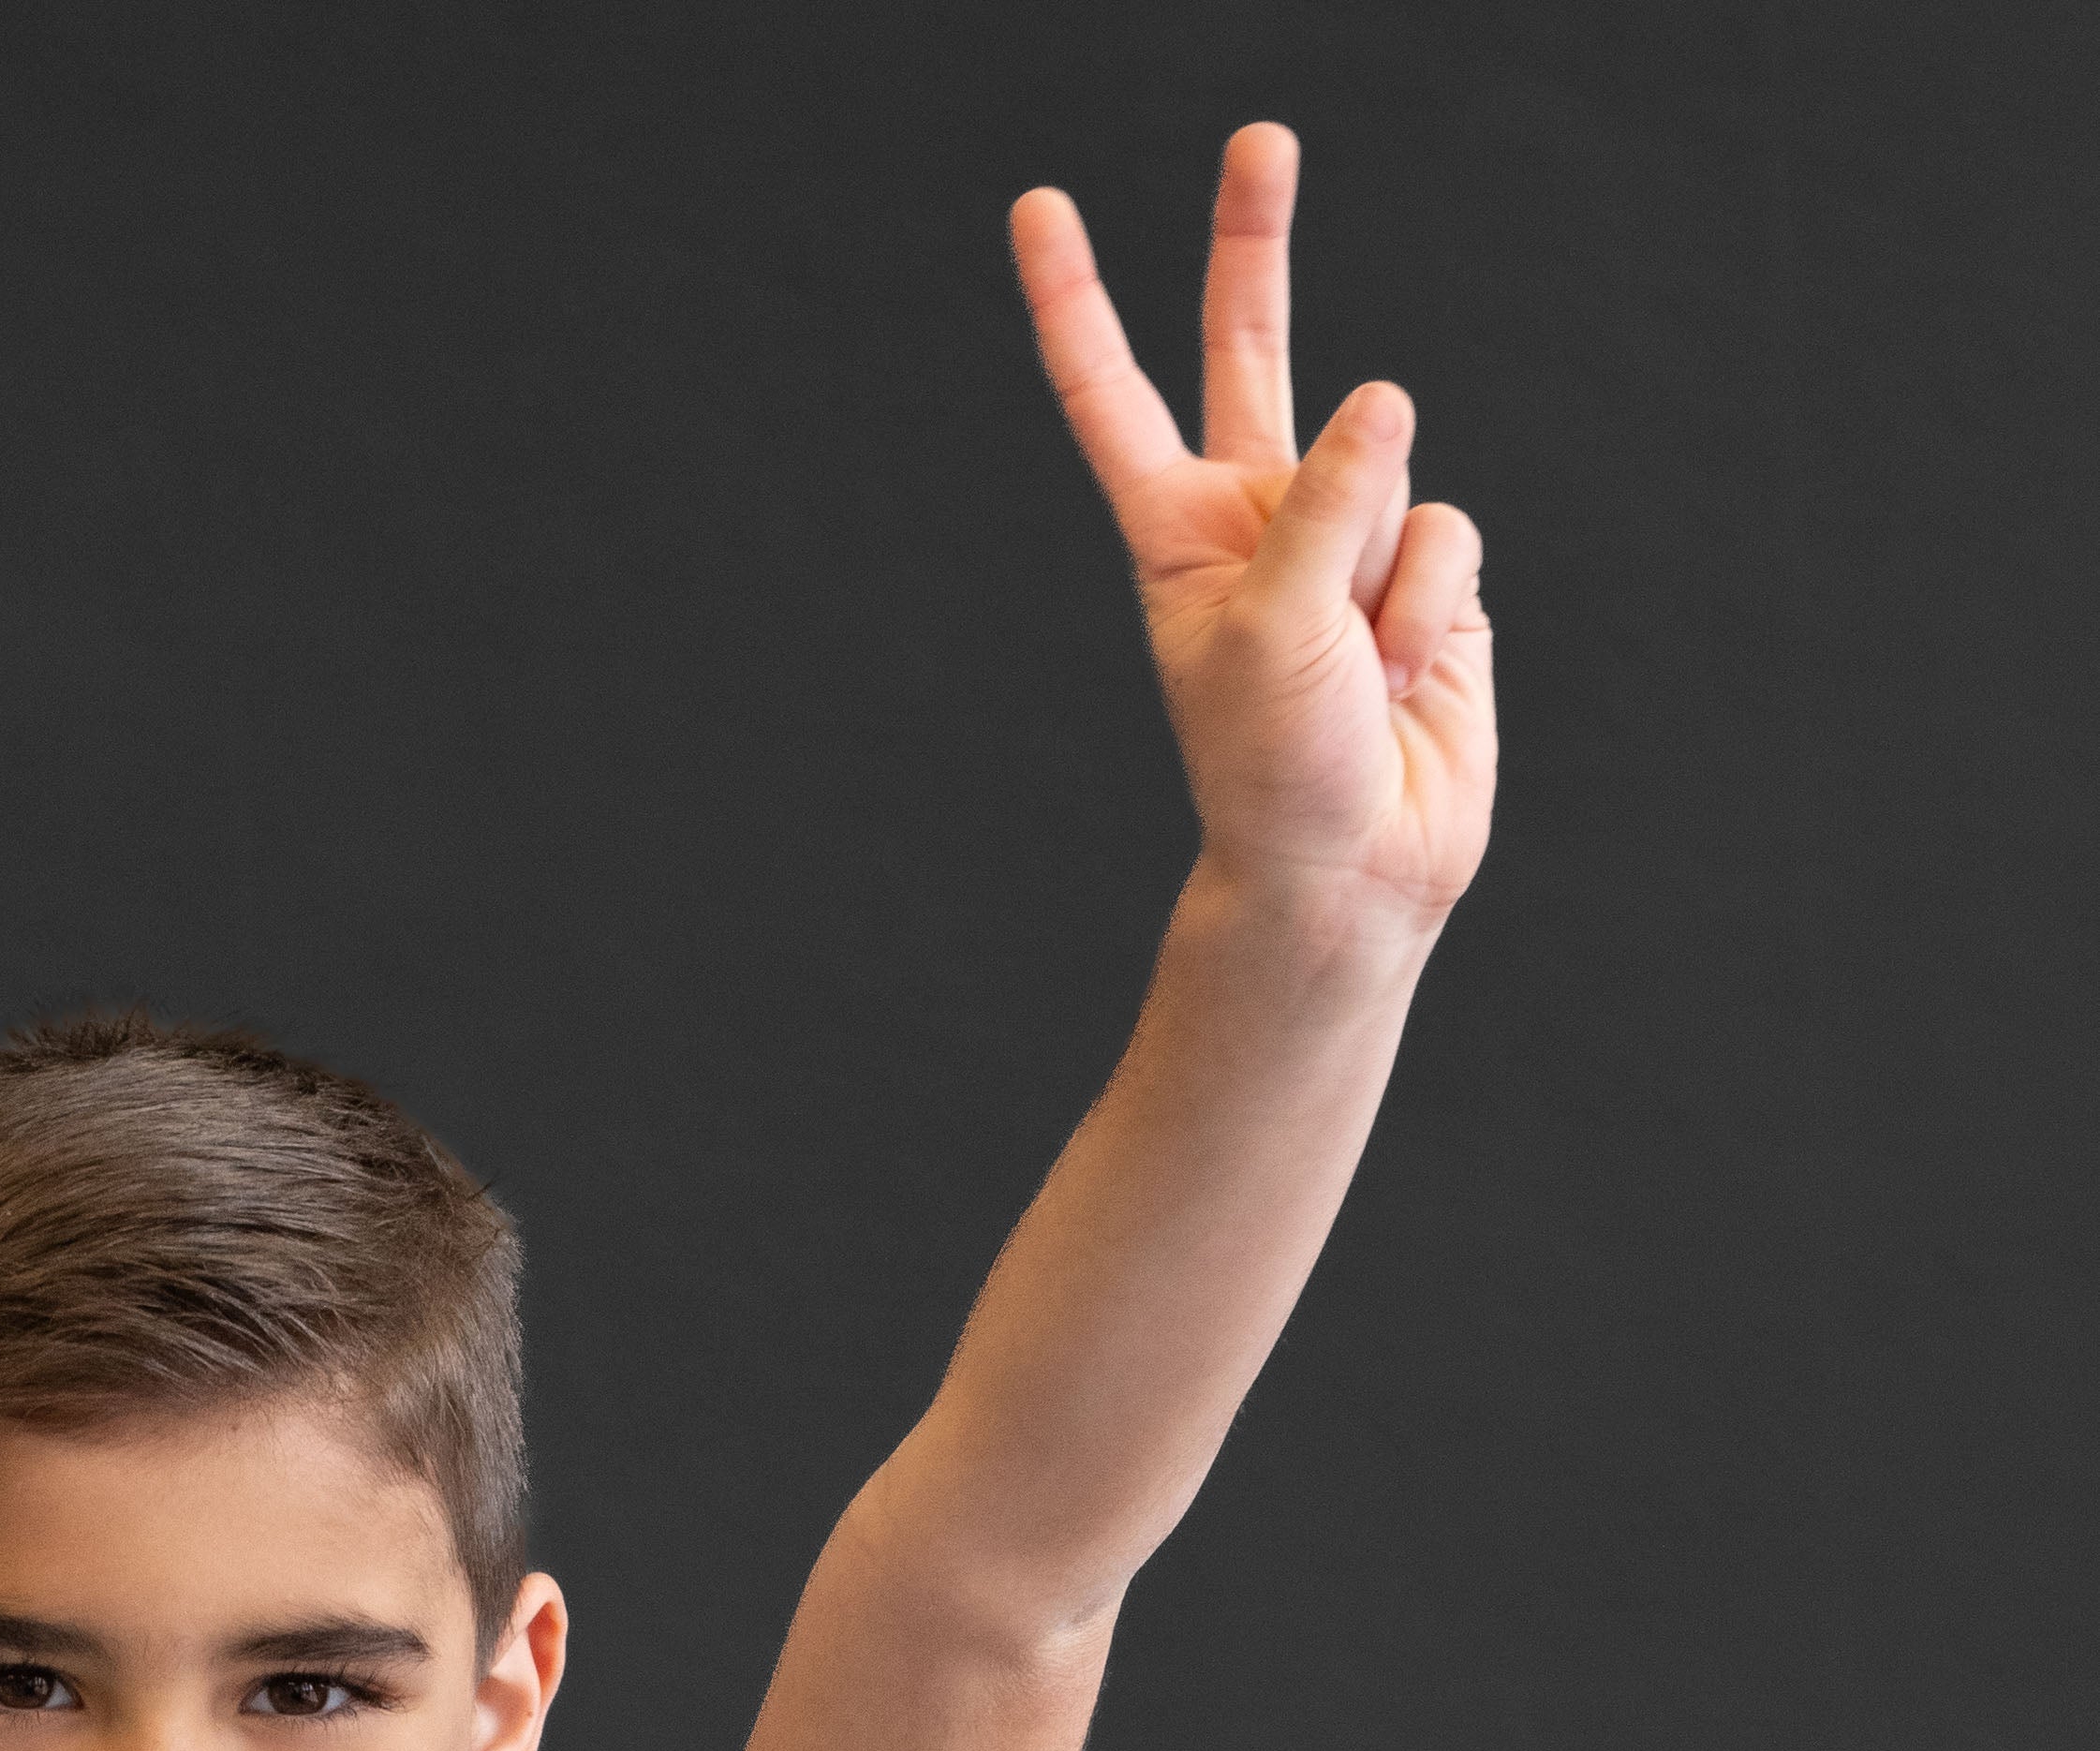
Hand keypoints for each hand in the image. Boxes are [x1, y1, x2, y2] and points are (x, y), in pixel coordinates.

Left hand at [1012, 123, 1493, 939]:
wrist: (1352, 874)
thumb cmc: (1276, 773)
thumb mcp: (1273, 630)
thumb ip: (1325, 501)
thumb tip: (1385, 399)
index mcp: (1179, 531)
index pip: (1114, 394)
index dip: (1075, 302)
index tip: (1038, 210)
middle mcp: (1261, 518)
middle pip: (1255, 350)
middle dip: (1257, 243)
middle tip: (1259, 138)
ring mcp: (1350, 540)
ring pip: (1391, 472)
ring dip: (1384, 576)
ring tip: (1357, 670)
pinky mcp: (1429, 579)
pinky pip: (1450, 537)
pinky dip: (1430, 610)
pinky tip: (1404, 677)